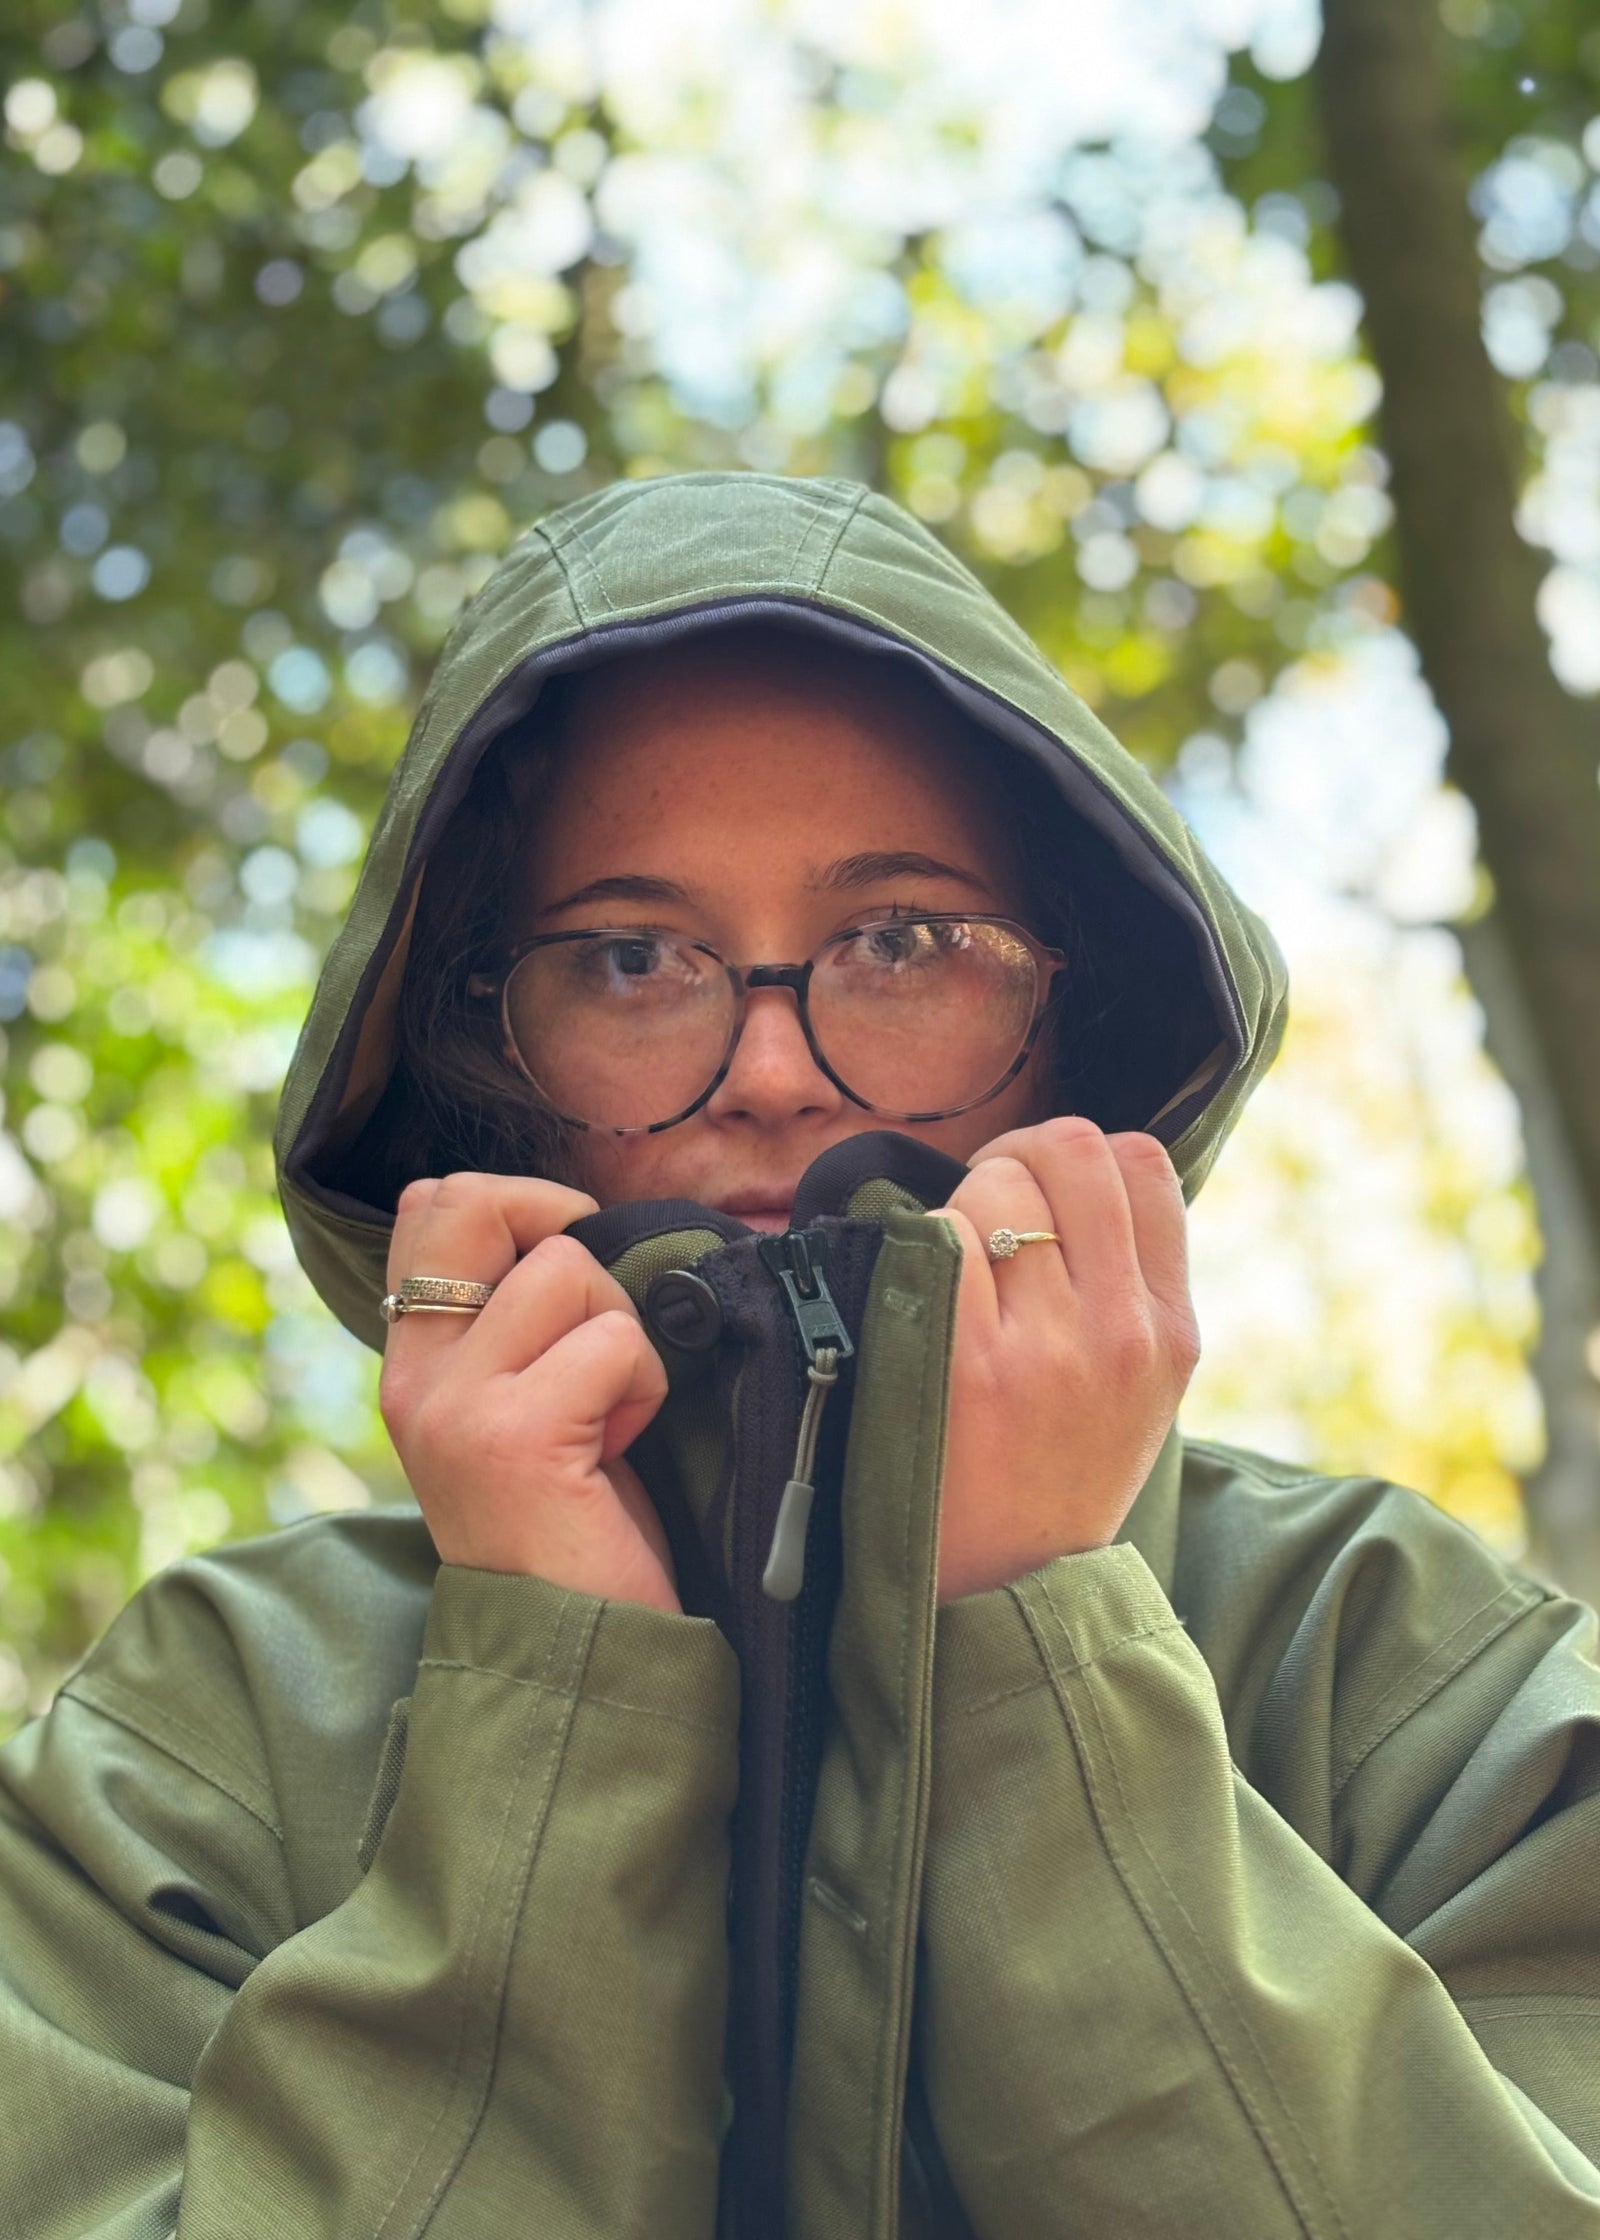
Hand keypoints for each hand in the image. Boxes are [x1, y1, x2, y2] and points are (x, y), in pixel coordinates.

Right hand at [378, 1173, 679, 1612]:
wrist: (572, 1658)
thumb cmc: (571, 1529)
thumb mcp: (518, 1410)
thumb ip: (512, 1326)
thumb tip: (553, 1223)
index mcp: (412, 1366)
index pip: (428, 1207)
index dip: (517, 1203)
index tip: (568, 1261)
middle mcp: (416, 1379)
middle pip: (476, 1205)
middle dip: (562, 1227)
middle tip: (596, 1313)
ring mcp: (459, 1406)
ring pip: (567, 1269)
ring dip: (621, 1331)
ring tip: (611, 1412)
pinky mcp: (518, 1436)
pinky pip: (614, 1341)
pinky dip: (644, 1386)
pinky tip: (622, 1448)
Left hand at [933, 1116, 1199, 1603]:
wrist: (1007, 1596)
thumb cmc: (1054, 1482)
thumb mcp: (1137, 1394)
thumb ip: (1125, 1290)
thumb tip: (1068, 1184)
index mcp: (1170, 1332)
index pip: (1143, 1164)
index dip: (1080, 1157)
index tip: (1040, 1190)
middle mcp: (1122, 1330)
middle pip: (1070, 1150)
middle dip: (1012, 1160)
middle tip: (981, 1206)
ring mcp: (1049, 1345)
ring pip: (998, 1185)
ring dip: (960, 1209)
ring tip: (953, 1271)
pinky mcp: (971, 1362)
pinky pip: (939, 1236)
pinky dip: (918, 1249)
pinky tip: (920, 1301)